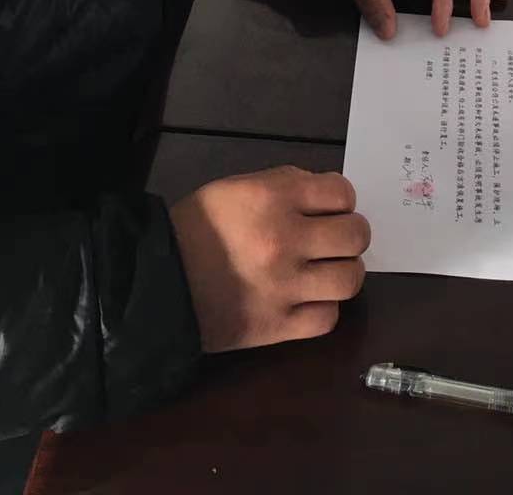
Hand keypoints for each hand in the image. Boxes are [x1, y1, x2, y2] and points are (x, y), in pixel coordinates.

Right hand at [169, 167, 369, 353]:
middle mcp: (285, 239)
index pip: (343, 192)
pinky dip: (323, 308)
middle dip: (350, 234)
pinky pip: (327, 318)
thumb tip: (328, 196)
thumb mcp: (238, 186)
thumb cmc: (197, 228)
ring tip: (325, 270)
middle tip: (334, 240)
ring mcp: (284, 286)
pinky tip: (306, 298)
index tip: (329, 209)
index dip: (340, 200)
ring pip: (350, 279)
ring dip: (343, 272)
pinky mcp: (277, 326)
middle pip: (356, 235)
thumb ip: (286, 185)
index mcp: (274, 197)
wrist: (157, 282)